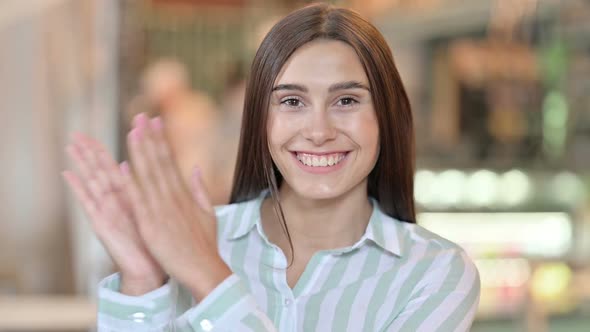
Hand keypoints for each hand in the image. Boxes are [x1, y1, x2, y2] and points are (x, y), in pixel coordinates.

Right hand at [63, 133, 166, 294]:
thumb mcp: (155, 211)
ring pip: (92, 182)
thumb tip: (151, 171)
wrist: (149, 269)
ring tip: (71, 146)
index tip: (91, 136)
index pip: (117, 168)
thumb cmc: (154, 241)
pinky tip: (68, 174)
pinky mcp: (101, 224)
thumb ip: (150, 191)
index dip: (110, 151)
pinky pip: (87, 204)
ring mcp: (107, 212)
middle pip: (100, 172)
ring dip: (81, 164)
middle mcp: (116, 202)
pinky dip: (78, 189)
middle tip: (77, 132)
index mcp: (130, 197)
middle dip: (90, 152)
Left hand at [125, 113, 230, 300]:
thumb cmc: (205, 244)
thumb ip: (200, 190)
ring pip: (148, 176)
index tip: (155, 121)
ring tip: (132, 131)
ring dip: (139, 152)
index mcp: (184, 194)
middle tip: (141, 116)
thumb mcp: (208, 213)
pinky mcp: (151, 225)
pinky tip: (122, 167)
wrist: (205, 269)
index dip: (161, 140)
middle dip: (149, 137)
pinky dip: (131, 183)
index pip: (170, 161)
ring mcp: (161, 210)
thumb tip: (196, 168)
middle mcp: (172, 197)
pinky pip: (138, 201)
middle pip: (159, 162)